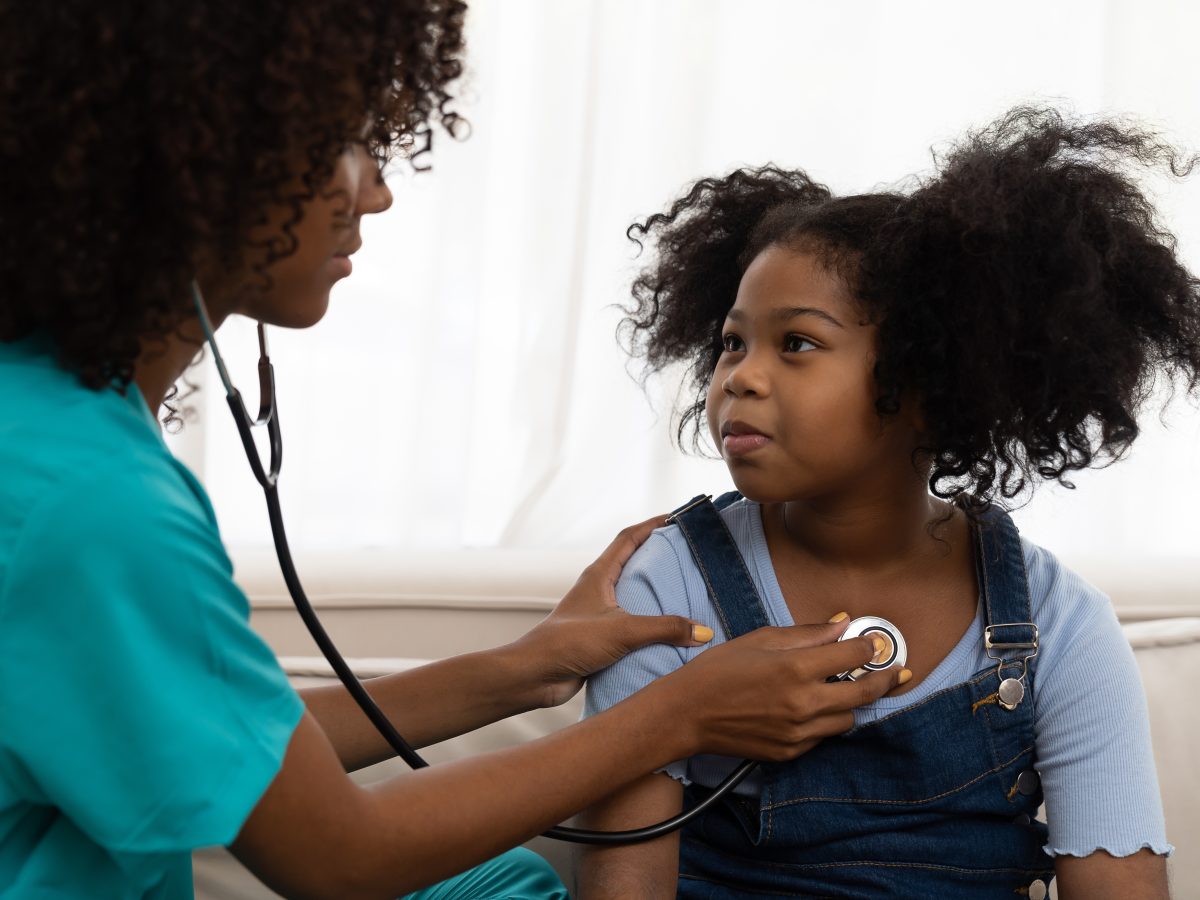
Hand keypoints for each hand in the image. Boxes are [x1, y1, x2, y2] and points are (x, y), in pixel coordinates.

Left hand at [511, 515, 711, 708]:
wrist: (535, 676)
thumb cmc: (568, 643)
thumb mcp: (622, 631)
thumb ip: (664, 629)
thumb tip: (703, 631)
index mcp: (599, 575)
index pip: (629, 538)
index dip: (653, 524)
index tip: (678, 518)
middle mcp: (599, 589)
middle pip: (633, 562)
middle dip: (660, 556)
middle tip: (690, 555)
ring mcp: (599, 613)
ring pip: (633, 594)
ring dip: (657, 591)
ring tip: (688, 591)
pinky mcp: (601, 636)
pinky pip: (633, 622)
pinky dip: (652, 621)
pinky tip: (671, 631)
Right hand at [655, 620, 908, 761]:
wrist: (687, 714)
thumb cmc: (719, 670)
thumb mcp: (761, 639)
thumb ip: (807, 634)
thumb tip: (842, 623)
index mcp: (796, 668)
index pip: (854, 656)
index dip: (869, 646)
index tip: (876, 641)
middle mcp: (804, 703)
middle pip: (864, 693)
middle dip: (885, 679)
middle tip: (896, 670)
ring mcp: (799, 732)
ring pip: (848, 719)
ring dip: (852, 702)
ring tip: (845, 688)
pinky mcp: (791, 752)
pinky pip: (823, 736)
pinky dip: (826, 720)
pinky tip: (813, 706)